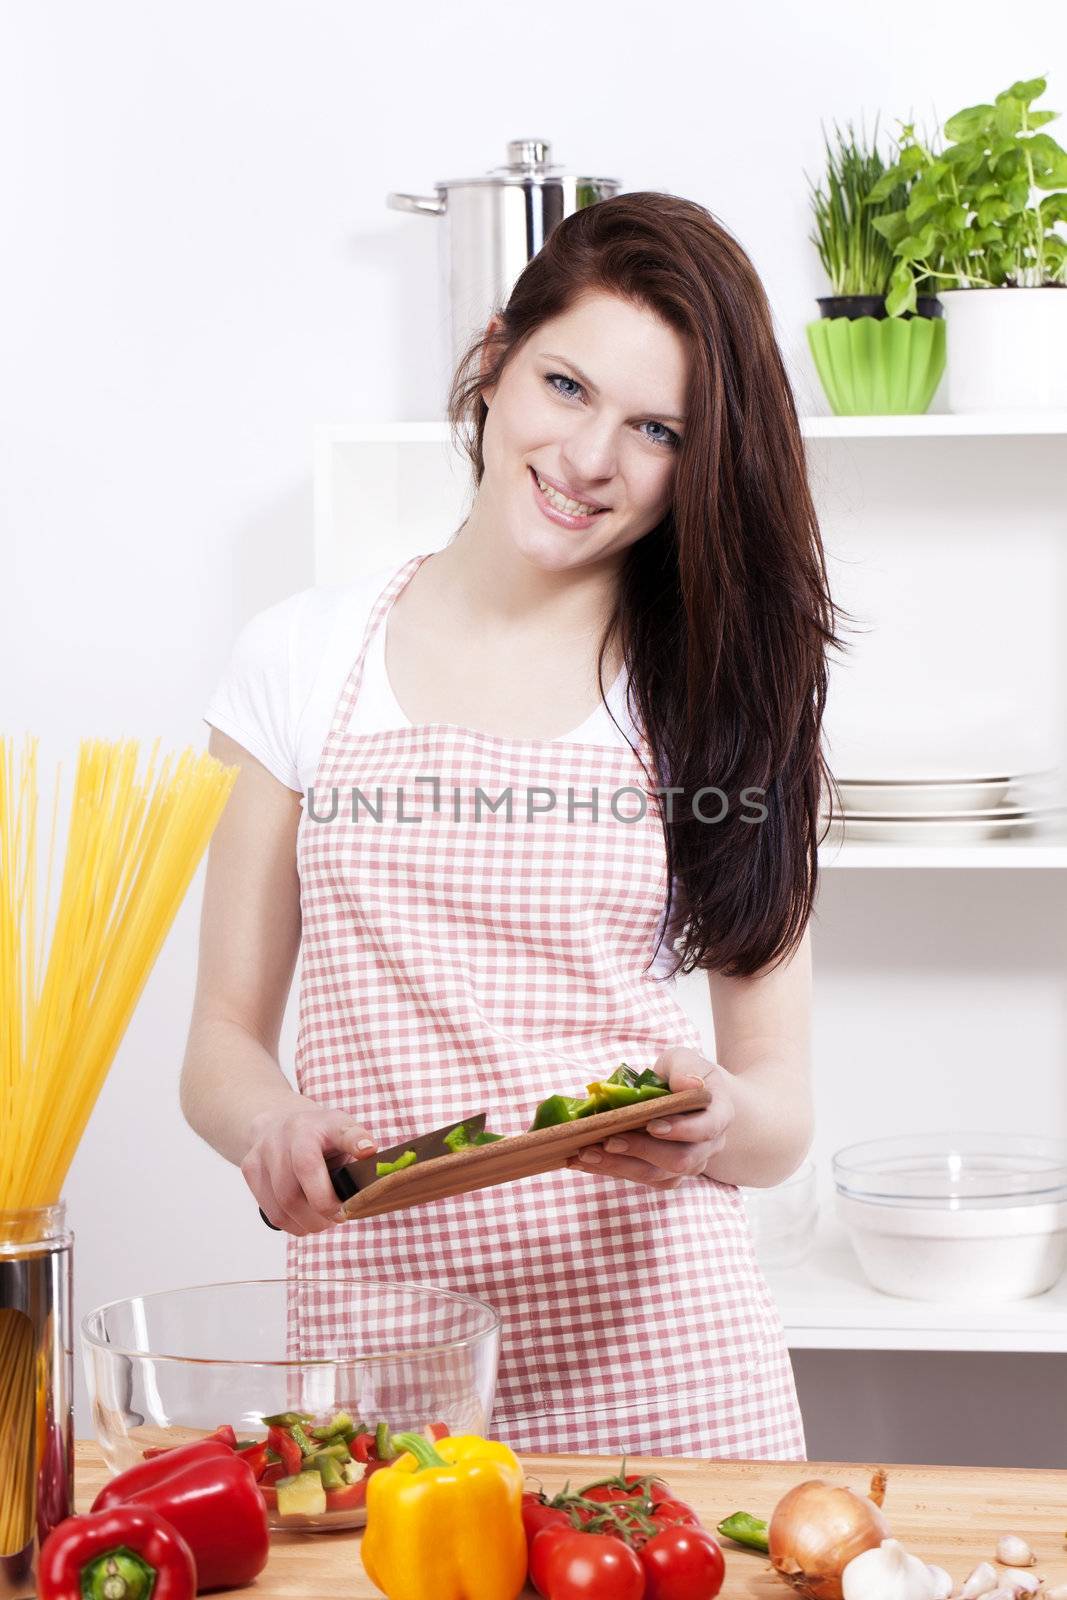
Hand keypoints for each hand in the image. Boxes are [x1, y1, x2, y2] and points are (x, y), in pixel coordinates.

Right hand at [240, 1100, 378, 1234]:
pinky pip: (272, 1212)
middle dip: (325, 1209)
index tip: (367, 1149)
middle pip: (304, 1179)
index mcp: (325, 1122)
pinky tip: (305, 1221)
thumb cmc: (320, 1137)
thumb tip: (377, 1180)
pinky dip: (293, 1225)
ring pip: (285, 1203)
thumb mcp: (344, 1134)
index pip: (342, 1129)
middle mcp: (292, 1132)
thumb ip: (359, 1154)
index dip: (355, 1139)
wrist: (276, 1122)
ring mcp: (266, 1149)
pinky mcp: (250, 1168)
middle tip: (340, 1218)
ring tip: (323, 1222)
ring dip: (309, 1223)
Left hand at [566, 1047, 733, 1189]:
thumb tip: (688, 1084)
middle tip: (608, 1140)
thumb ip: (684, 1069)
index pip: (706, 1128)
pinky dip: (611, 1170)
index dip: (681, 1130)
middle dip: (642, 1151)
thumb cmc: (683, 1073)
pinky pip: (641, 1178)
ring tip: (586, 1153)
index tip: (652, 1125)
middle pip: (680, 1159)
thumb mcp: (684, 1060)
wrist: (686, 1094)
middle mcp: (708, 1146)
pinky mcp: (666, 1174)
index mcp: (719, 1114)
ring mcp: (689, 1164)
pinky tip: (585, 1160)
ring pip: (658, 1176)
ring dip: (620, 1166)